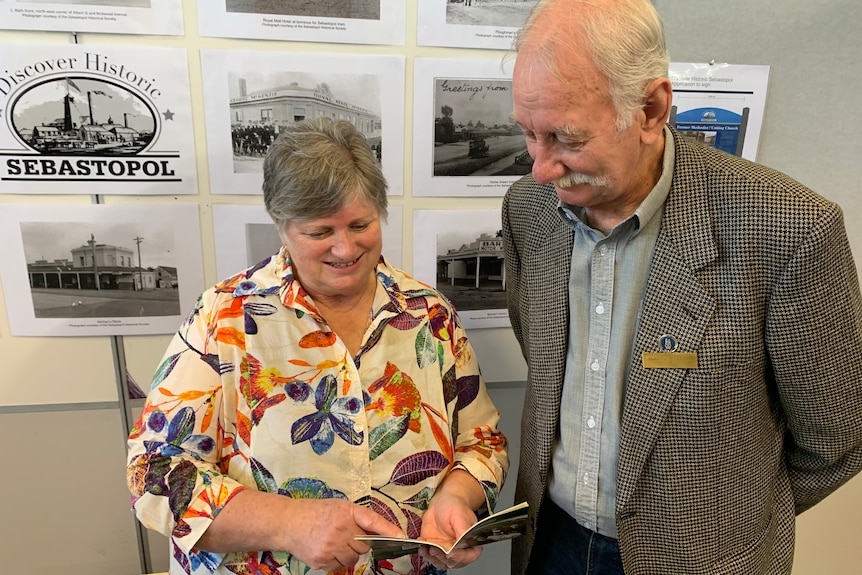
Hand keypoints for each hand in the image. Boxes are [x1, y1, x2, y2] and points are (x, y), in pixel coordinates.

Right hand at [281, 498, 404, 571]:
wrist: (287, 522)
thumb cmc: (315, 512)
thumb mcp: (339, 507)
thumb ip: (358, 518)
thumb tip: (380, 533)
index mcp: (347, 512)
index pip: (373, 521)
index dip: (389, 530)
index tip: (402, 537)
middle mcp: (340, 529)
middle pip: (364, 545)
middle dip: (358, 543)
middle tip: (345, 535)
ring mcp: (331, 546)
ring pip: (353, 558)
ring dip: (347, 553)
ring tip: (333, 542)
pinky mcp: (322, 561)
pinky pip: (339, 566)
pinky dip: (335, 561)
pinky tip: (325, 549)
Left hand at [418, 490, 482, 569]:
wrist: (440, 503)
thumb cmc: (453, 506)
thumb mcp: (460, 515)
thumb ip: (462, 530)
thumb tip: (462, 542)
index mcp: (470, 541)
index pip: (469, 556)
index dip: (460, 558)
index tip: (450, 554)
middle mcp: (459, 549)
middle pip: (453, 562)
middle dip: (443, 558)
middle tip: (435, 549)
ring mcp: (446, 550)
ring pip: (441, 562)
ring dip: (432, 558)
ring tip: (427, 548)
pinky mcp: (434, 548)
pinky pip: (429, 556)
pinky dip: (425, 553)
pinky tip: (422, 545)